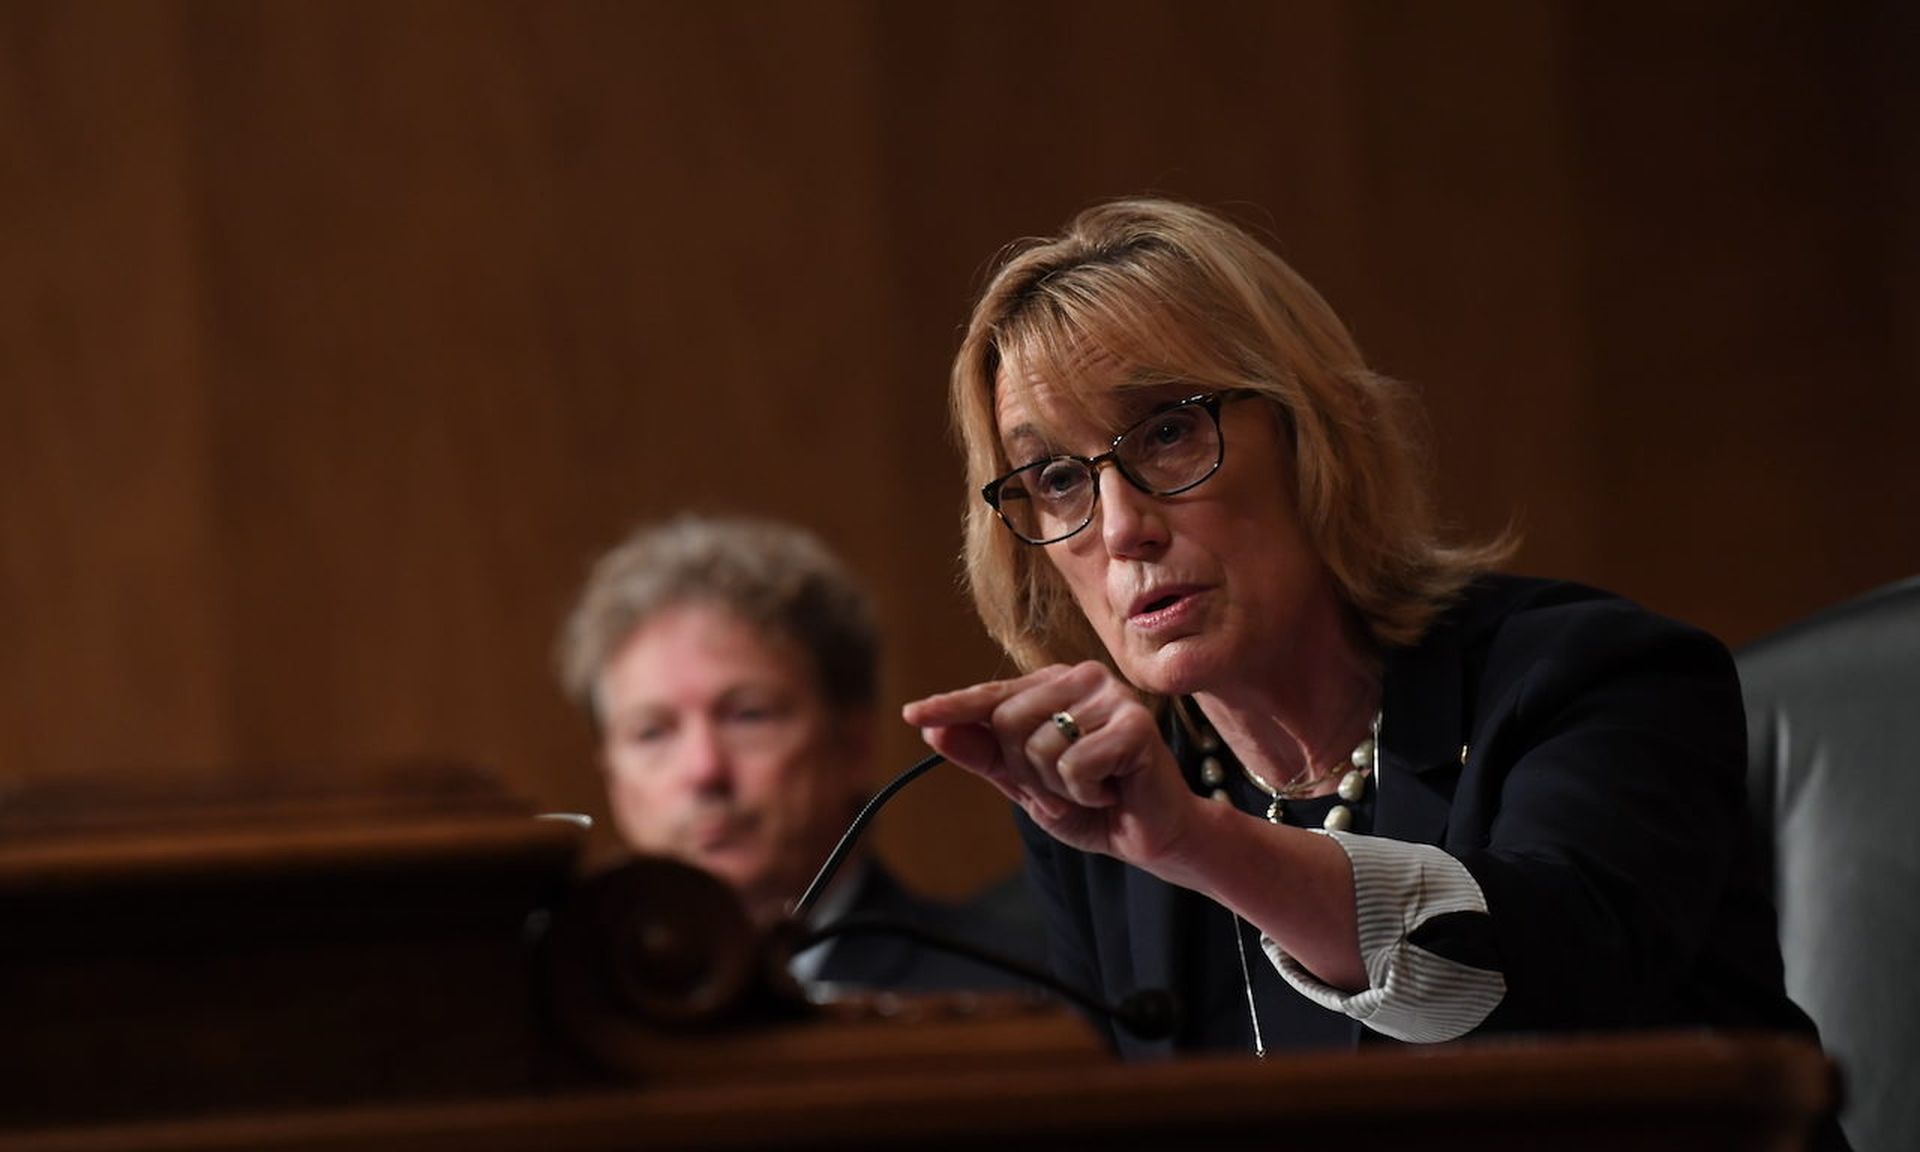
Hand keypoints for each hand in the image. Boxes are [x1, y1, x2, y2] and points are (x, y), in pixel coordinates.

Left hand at [902, 661, 1200, 867]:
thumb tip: (934, 728)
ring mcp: (1111, 696)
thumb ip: (986, 754)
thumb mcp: (1027, 784)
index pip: (992, 695)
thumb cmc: (1092, 804)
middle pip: (1007, 722)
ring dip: (1057, 786)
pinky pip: (1075, 763)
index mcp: (1054, 686)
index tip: (914, 715)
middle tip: (1065, 787)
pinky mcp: (1135, 723)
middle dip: (1026, 771)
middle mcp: (1082, 679)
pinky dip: (1085, 791)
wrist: (1151, 836)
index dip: (952, 707)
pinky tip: (1112, 790)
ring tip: (1092, 788)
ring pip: (1039, 745)